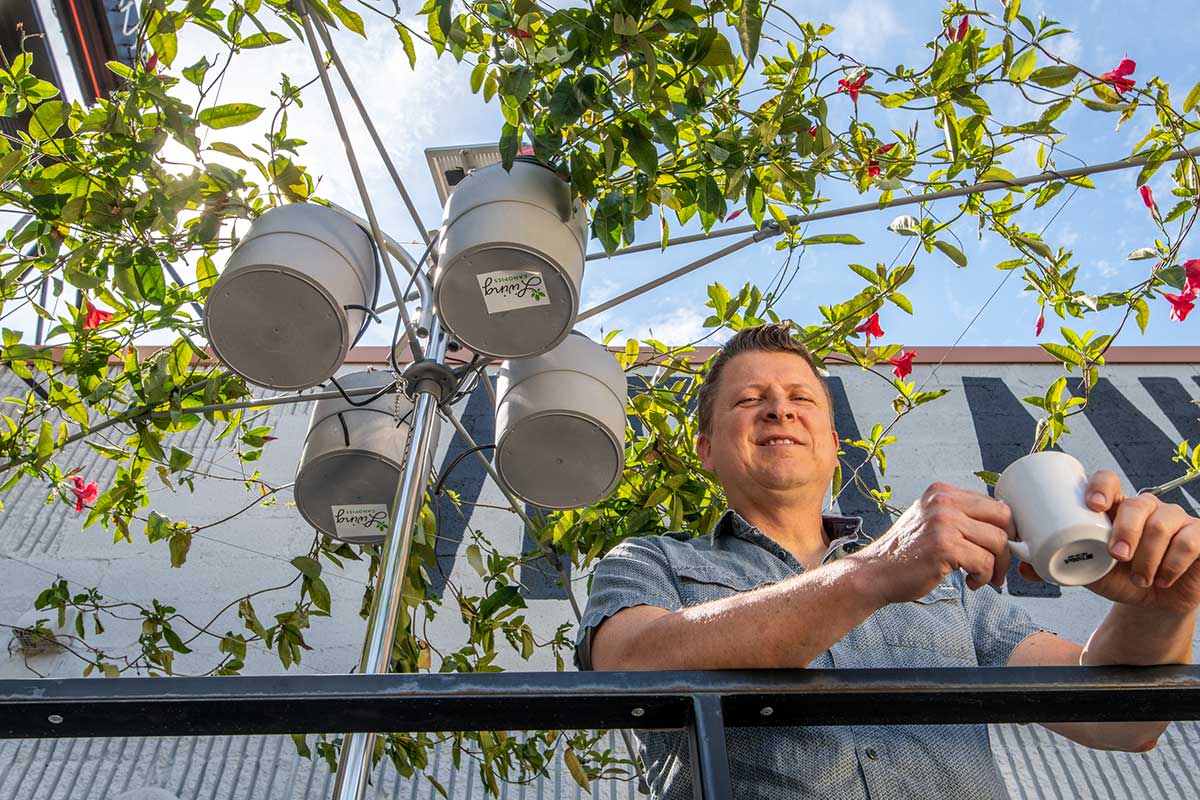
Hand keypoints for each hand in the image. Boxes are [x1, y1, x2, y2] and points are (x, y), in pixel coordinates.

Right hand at [854, 482, 1014, 604]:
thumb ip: (959, 516)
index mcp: (942, 492)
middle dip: (1006, 547)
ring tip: (981, 577)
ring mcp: (943, 523)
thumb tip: (1001, 527)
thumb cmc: (905, 554)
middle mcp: (943, 501)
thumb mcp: (929, 520)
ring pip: (998, 542)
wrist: (875, 573)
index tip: (998, 548)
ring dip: (996, 567)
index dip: (1003, 529)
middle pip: (1003, 518)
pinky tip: (971, 582)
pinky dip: (983, 578)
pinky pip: (985, 562)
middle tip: (998, 565)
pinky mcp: (945, 547)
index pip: (994, 503)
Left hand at [1017, 470, 1199, 614]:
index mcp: (1115, 507)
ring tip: (1140, 578)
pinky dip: (1174, 563)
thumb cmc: (1115, 577)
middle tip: (1117, 556)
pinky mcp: (1199, 536)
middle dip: (1127, 530)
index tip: (1095, 504)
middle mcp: (1146, 508)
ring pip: (1164, 524)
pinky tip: (1164, 578)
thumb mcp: (1084, 571)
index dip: (1102, 486)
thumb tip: (1022, 568)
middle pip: (1139, 503)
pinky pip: (1191, 541)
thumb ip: (1054, 566)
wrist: (1150, 602)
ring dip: (1149, 556)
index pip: (1109, 480)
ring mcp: (1176, 520)